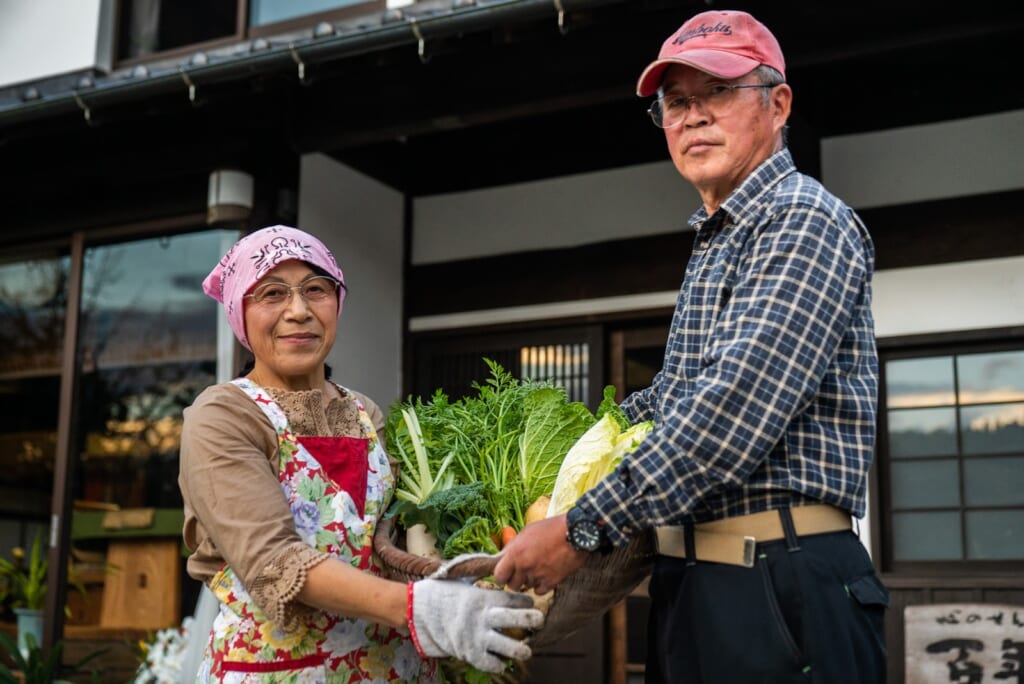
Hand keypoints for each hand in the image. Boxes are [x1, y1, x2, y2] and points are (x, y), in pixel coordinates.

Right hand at [409, 578, 544, 672]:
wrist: (417, 611)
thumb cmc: (441, 592)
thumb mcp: (462, 580)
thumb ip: (481, 576)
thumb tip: (496, 564)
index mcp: (483, 597)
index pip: (512, 599)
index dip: (524, 601)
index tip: (529, 602)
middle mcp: (483, 617)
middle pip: (516, 619)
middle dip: (532, 620)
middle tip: (540, 621)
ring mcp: (477, 636)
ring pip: (508, 646)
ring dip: (521, 649)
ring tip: (527, 650)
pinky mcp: (469, 653)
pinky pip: (490, 663)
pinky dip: (498, 664)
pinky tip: (503, 662)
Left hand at [494, 515, 586, 594]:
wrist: (575, 533)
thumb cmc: (551, 529)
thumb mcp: (527, 532)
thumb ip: (513, 546)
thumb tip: (502, 557)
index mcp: (515, 553)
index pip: (499, 575)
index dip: (501, 576)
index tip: (505, 574)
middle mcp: (524, 566)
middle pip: (512, 585)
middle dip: (516, 579)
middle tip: (523, 571)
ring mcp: (537, 576)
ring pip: (527, 587)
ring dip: (530, 580)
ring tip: (539, 567)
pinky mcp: (551, 582)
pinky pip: (539, 591)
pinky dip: (542, 585)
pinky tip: (546, 574)